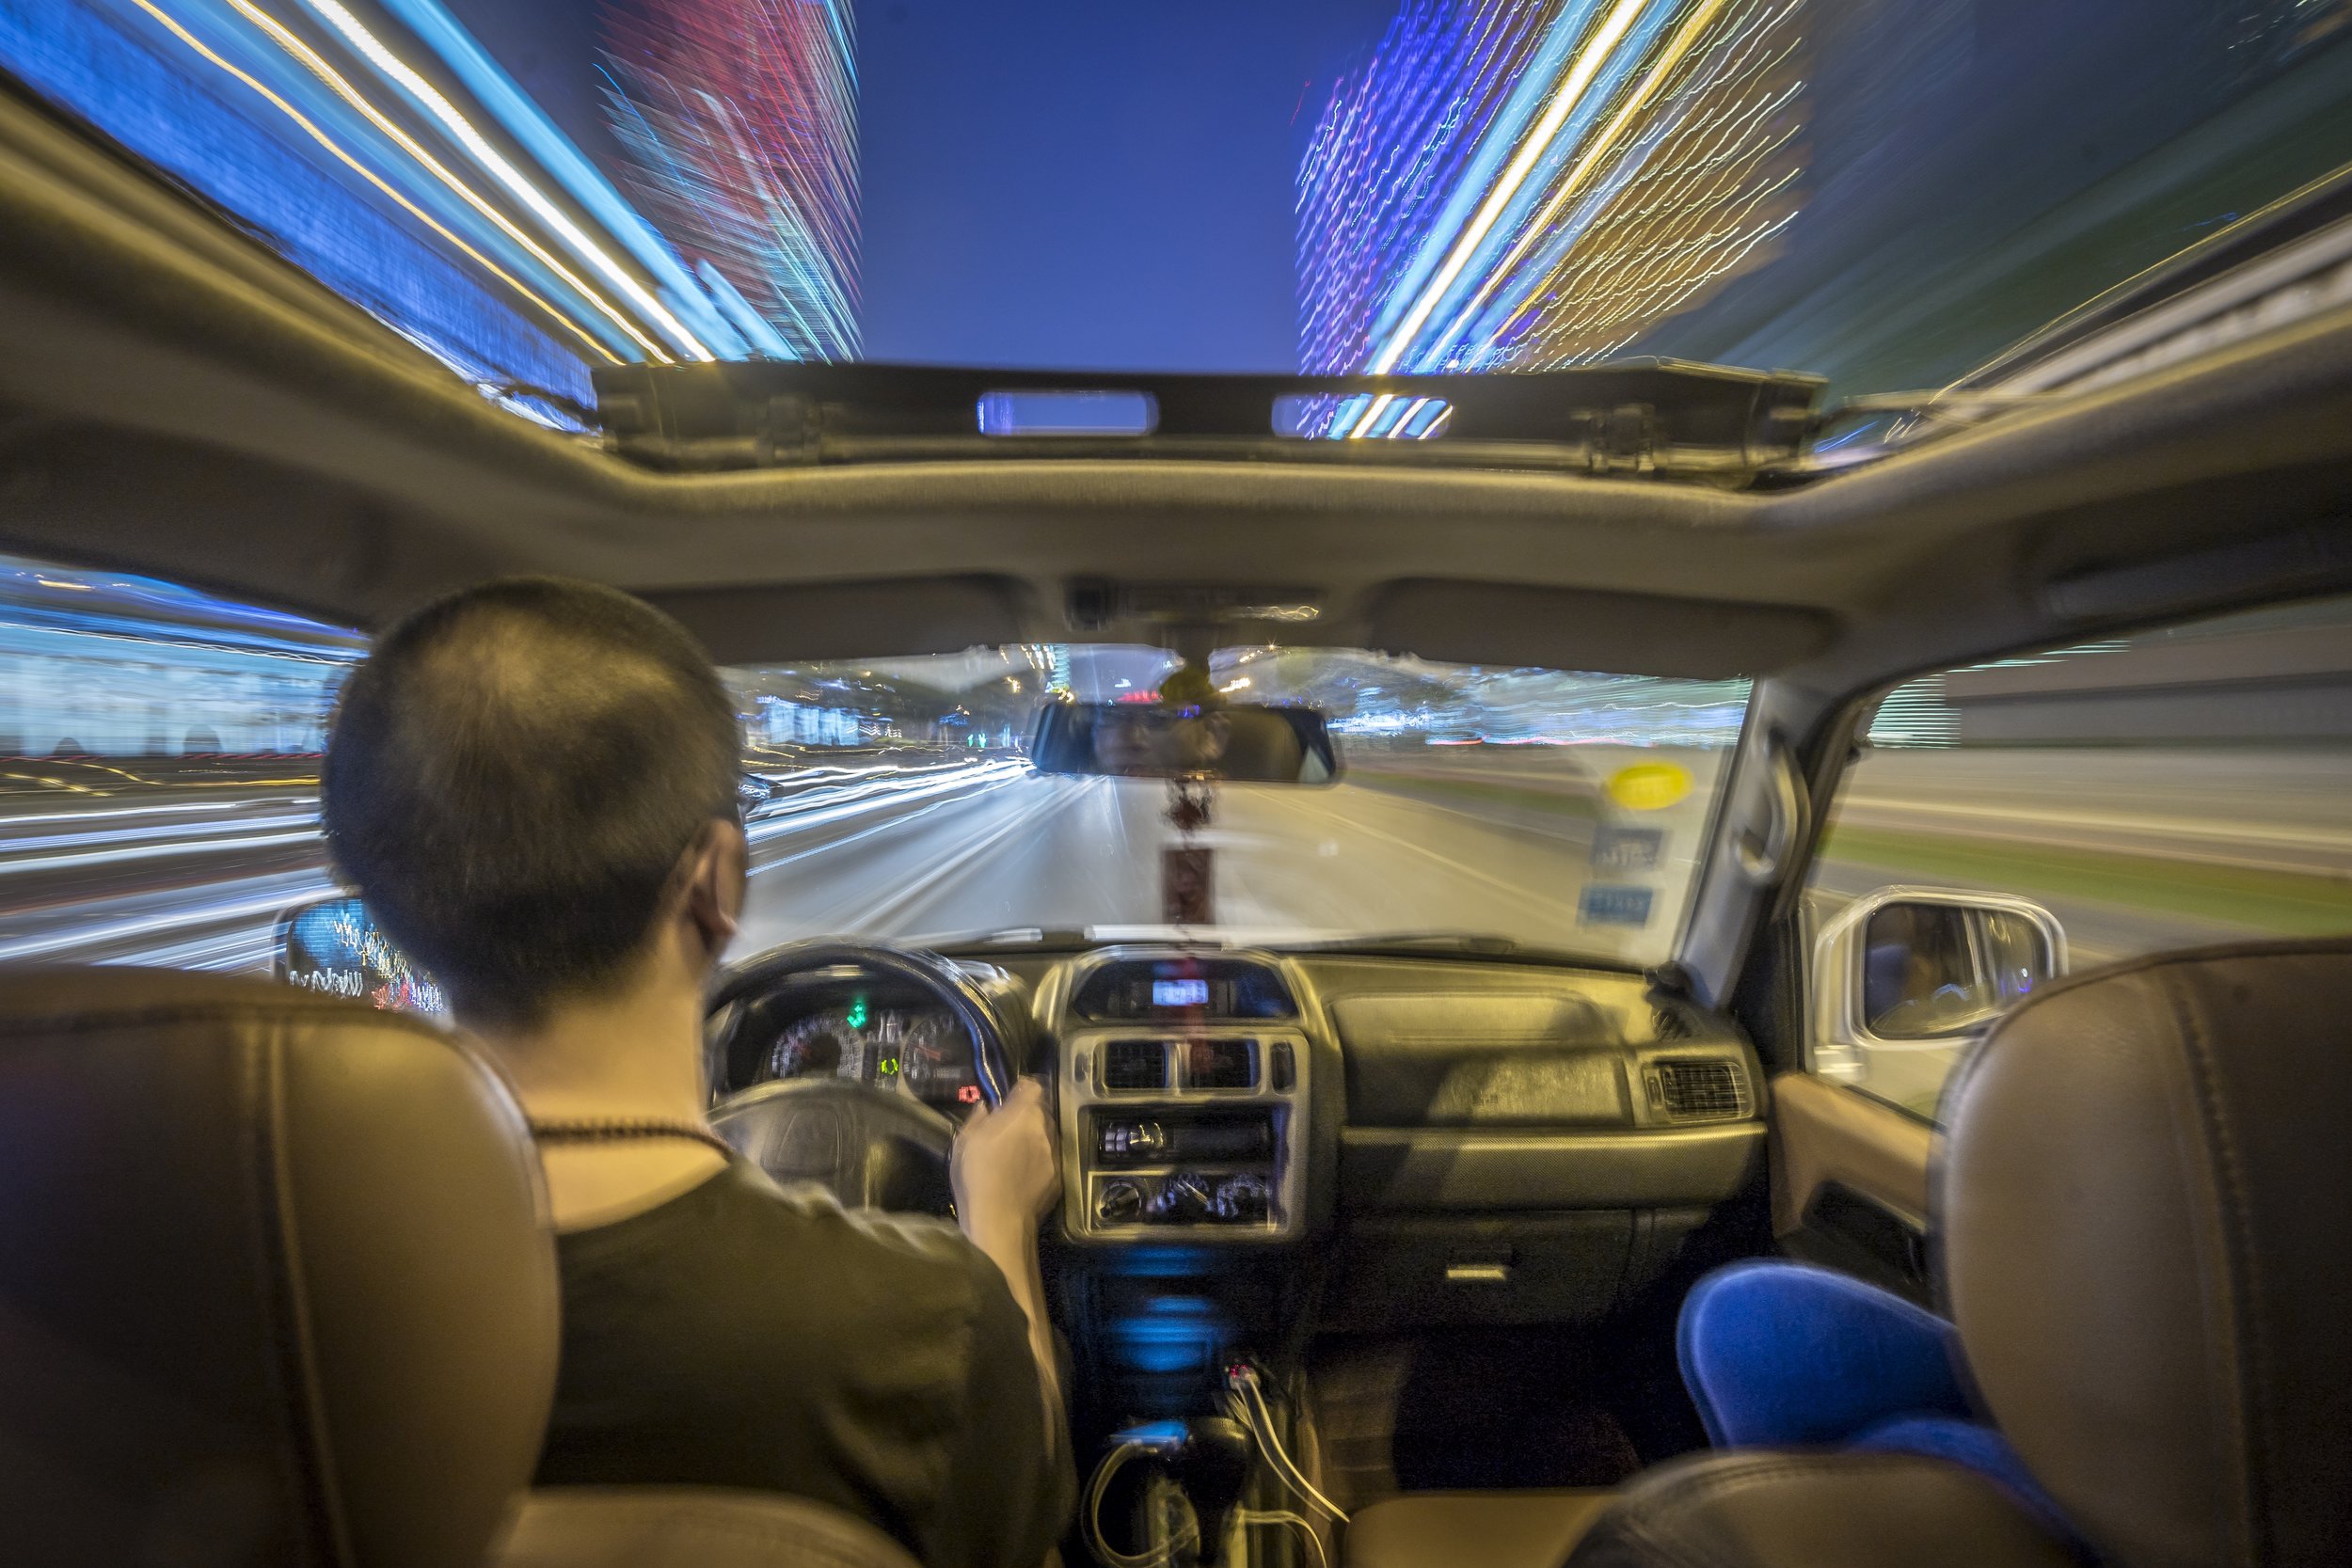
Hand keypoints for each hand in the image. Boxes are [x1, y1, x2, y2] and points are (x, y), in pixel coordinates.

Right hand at [952, 1078, 1059, 1230]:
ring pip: (1047, 1135)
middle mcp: (1043, 1130)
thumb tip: (985, 1107)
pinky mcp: (1058, 1175)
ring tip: (1014, 1153)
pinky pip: (1049, 1158)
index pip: (1032, 1087)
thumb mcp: (964, 1143)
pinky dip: (1038, 1159)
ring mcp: (1054, 1154)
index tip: (1012, 1096)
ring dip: (1034, 1137)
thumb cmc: (976, 1178)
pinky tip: (1022, 1173)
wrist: (998, 1221)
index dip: (1022, 1089)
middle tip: (1007, 1128)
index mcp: (1021, 1116)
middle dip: (1027, 1116)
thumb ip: (977, 1118)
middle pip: (1041, 1112)